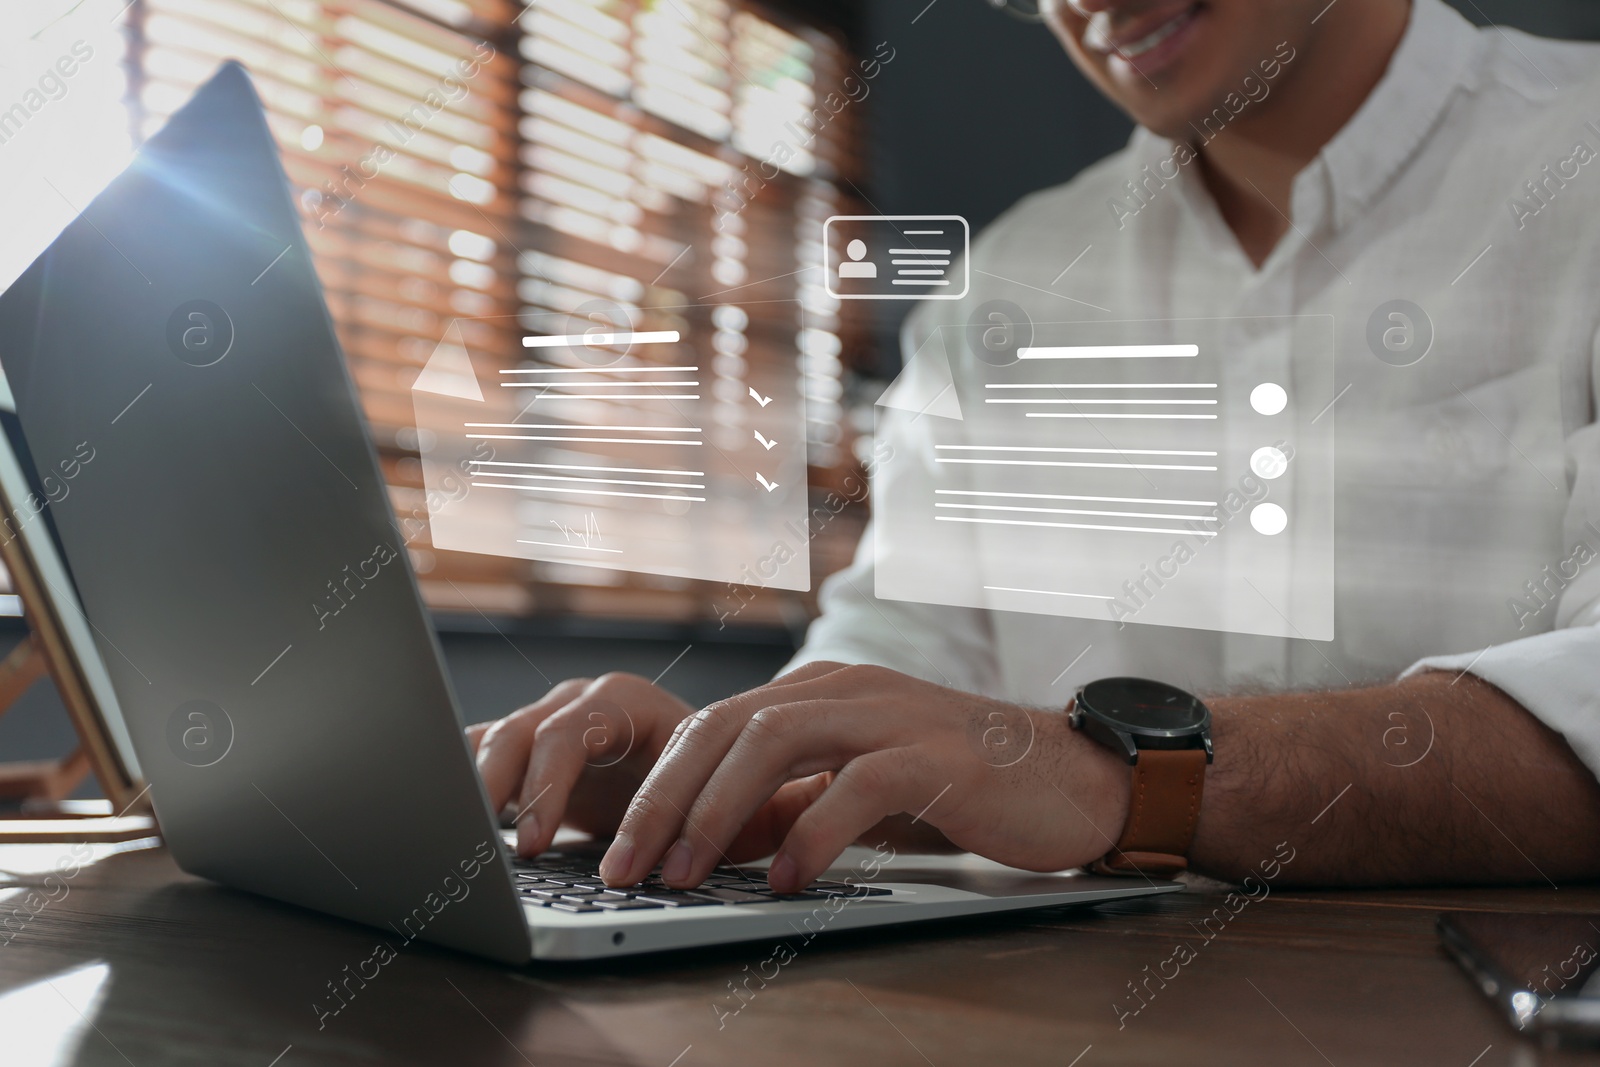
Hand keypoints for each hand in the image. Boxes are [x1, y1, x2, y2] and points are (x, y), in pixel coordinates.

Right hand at [467, 673, 696, 856]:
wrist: (699, 772)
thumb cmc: (708, 781)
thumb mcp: (707, 793)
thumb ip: (685, 815)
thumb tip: (666, 862)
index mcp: (626, 701)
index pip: (571, 732)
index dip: (548, 786)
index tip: (535, 845)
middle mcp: (578, 704)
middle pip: (518, 733)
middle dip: (492, 788)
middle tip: (478, 845)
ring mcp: (546, 724)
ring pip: (488, 744)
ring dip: (467, 787)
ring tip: (451, 835)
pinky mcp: (525, 755)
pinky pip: (479, 761)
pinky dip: (464, 792)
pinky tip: (452, 828)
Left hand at [596, 661, 1131, 892]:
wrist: (1074, 779)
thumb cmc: (964, 786)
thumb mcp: (862, 782)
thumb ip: (795, 796)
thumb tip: (710, 838)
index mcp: (824, 692)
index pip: (715, 724)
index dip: (659, 784)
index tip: (622, 850)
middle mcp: (848, 690)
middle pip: (728, 727)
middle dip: (666, 798)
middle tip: (628, 866)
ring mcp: (894, 717)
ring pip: (776, 741)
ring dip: (717, 810)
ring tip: (687, 872)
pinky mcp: (940, 758)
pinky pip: (859, 785)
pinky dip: (813, 831)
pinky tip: (787, 878)